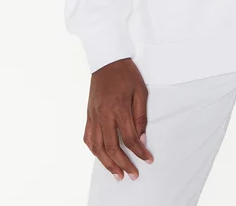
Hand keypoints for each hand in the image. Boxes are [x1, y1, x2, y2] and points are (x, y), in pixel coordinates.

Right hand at [83, 57, 153, 180]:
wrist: (107, 60)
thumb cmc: (126, 74)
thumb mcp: (140, 91)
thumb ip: (140, 116)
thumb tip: (141, 138)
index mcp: (119, 108)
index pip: (130, 138)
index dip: (139, 152)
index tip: (148, 160)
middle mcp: (104, 115)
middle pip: (112, 147)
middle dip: (123, 164)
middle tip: (133, 175)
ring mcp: (94, 116)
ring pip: (97, 147)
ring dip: (107, 163)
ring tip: (117, 173)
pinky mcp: (89, 114)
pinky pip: (88, 137)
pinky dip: (94, 150)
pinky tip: (101, 157)